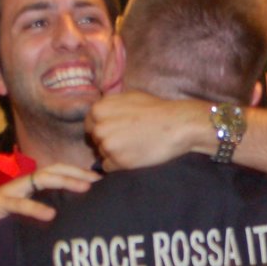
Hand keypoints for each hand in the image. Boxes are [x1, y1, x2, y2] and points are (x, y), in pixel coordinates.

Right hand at [0, 165, 97, 257]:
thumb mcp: (20, 218)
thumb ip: (37, 212)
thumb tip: (61, 218)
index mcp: (24, 186)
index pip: (54, 172)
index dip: (75, 172)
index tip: (96, 180)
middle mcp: (18, 185)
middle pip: (51, 170)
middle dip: (76, 172)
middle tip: (97, 181)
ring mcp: (8, 192)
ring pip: (40, 180)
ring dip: (64, 182)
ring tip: (84, 188)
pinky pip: (18, 204)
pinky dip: (35, 208)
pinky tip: (50, 215)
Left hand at [88, 91, 209, 171]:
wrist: (177, 125)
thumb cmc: (156, 109)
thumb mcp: (128, 97)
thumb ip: (110, 106)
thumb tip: (99, 114)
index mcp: (98, 109)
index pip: (89, 125)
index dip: (103, 128)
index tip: (116, 131)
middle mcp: (99, 127)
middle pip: (95, 140)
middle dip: (107, 141)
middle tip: (128, 140)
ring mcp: (107, 145)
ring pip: (102, 154)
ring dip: (114, 154)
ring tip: (134, 147)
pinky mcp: (117, 162)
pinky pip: (109, 167)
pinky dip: (119, 165)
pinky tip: (134, 157)